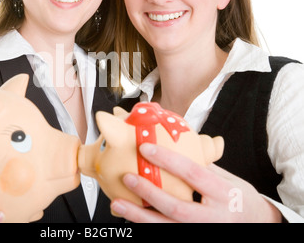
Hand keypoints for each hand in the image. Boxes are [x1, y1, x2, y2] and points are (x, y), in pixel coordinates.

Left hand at [111, 143, 281, 222]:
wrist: (258, 226)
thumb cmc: (242, 200)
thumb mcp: (230, 179)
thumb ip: (204, 165)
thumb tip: (178, 143)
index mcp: (223, 194)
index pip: (192, 174)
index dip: (167, 160)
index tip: (146, 149)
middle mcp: (213, 217)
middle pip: (176, 207)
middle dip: (149, 193)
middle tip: (128, 178)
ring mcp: (203, 232)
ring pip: (167, 227)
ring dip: (139, 216)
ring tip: (118, 204)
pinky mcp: (195, 238)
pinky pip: (167, 233)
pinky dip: (148, 227)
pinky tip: (131, 219)